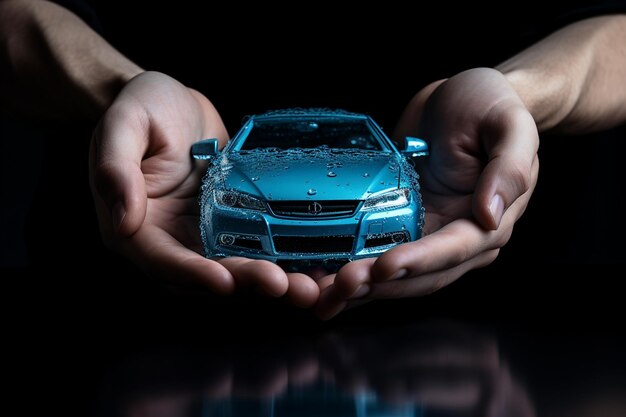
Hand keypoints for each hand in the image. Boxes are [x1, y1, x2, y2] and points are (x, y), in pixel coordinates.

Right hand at [90, 72, 317, 305]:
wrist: (174, 101)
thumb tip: (122, 218)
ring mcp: (201, 234)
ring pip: (234, 268)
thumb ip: (116, 168)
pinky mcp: (229, 224)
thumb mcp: (124, 124)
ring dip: (268, 281)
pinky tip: (311, 264)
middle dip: (244, 284)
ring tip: (307, 287)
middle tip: (285, 286)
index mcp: (135, 226)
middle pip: (205, 274)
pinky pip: (253, 247)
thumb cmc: (142, 105)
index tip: (225, 282)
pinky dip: (280, 259)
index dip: (193, 274)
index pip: (162, 260)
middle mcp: (169, 239)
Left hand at [316, 68, 538, 318]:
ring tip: (323, 295)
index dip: (418, 261)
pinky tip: (322, 282)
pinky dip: (353, 271)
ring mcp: (426, 236)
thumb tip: (491, 216)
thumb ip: (508, 168)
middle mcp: (457, 238)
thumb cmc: (490, 105)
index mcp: (488, 222)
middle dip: (380, 285)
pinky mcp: (401, 228)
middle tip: (341, 287)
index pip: (452, 250)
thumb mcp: (508, 125)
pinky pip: (376, 256)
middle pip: (419, 274)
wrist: (458, 99)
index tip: (384, 267)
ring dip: (361, 289)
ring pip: (394, 277)